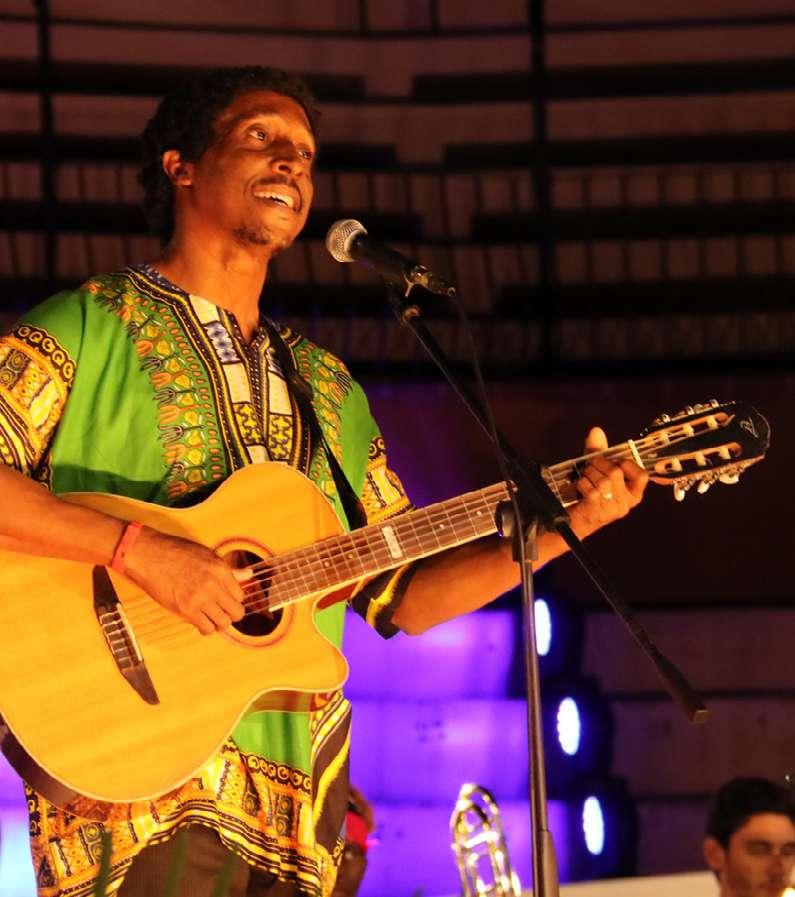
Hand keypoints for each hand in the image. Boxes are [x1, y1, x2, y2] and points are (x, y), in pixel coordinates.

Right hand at [123, 527, 246, 635]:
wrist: (148, 555)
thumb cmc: (175, 552)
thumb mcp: (207, 555)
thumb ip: (228, 569)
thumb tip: (248, 574)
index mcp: (220, 569)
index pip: (240, 594)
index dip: (234, 599)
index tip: (227, 599)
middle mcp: (213, 585)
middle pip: (236, 612)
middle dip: (232, 614)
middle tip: (223, 611)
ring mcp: (199, 599)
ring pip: (223, 623)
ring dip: (219, 623)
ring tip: (212, 617)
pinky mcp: (185, 610)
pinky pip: (205, 628)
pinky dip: (206, 628)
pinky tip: (201, 621)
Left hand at [568, 426, 648, 538]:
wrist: (573, 521)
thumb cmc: (589, 495)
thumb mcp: (597, 472)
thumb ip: (599, 452)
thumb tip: (596, 430)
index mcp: (633, 494)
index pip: (642, 475)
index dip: (627, 464)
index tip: (615, 461)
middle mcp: (626, 503)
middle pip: (616, 472)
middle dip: (598, 464)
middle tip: (589, 467)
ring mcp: (612, 509)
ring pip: (602, 480)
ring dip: (588, 474)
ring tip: (583, 477)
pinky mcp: (597, 511)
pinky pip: (591, 489)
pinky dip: (581, 484)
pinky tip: (578, 487)